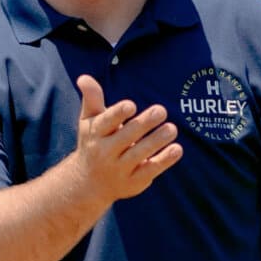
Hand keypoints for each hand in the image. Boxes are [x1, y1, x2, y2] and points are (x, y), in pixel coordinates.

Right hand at [71, 75, 181, 202]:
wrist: (88, 182)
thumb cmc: (93, 142)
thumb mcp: (89, 121)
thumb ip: (92, 98)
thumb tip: (84, 77)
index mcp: (95, 133)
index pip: (106, 122)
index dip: (118, 114)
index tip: (131, 106)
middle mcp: (105, 152)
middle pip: (126, 136)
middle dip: (144, 123)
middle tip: (161, 110)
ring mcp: (119, 169)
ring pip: (140, 154)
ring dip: (157, 140)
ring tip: (172, 128)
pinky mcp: (133, 182)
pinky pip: (150, 170)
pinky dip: (164, 160)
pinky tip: (177, 149)